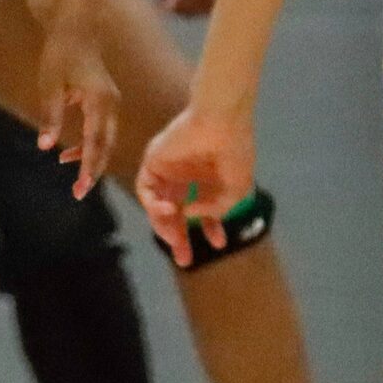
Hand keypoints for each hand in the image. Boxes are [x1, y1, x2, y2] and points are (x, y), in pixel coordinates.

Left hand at [36, 22, 118, 199]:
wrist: (76, 29)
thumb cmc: (60, 54)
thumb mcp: (50, 87)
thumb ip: (51, 117)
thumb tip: (45, 146)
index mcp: (100, 101)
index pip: (95, 142)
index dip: (88, 167)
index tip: (81, 187)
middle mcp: (111, 104)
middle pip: (106, 145)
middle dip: (94, 170)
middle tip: (79, 193)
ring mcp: (112, 103)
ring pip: (105, 140)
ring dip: (90, 158)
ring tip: (72, 177)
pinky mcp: (107, 102)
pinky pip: (101, 130)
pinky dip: (89, 144)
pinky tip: (69, 153)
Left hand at [135, 104, 256, 266]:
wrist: (222, 122)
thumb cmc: (234, 152)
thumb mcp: (236, 189)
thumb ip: (215, 209)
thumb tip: (190, 216)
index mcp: (208, 178)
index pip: (204, 209)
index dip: (211, 228)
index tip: (219, 244)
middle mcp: (187, 175)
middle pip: (177, 213)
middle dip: (180, 238)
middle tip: (184, 260)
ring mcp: (169, 169)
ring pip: (159, 205)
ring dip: (165, 226)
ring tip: (176, 238)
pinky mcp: (153, 161)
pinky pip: (146, 189)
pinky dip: (153, 205)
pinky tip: (168, 210)